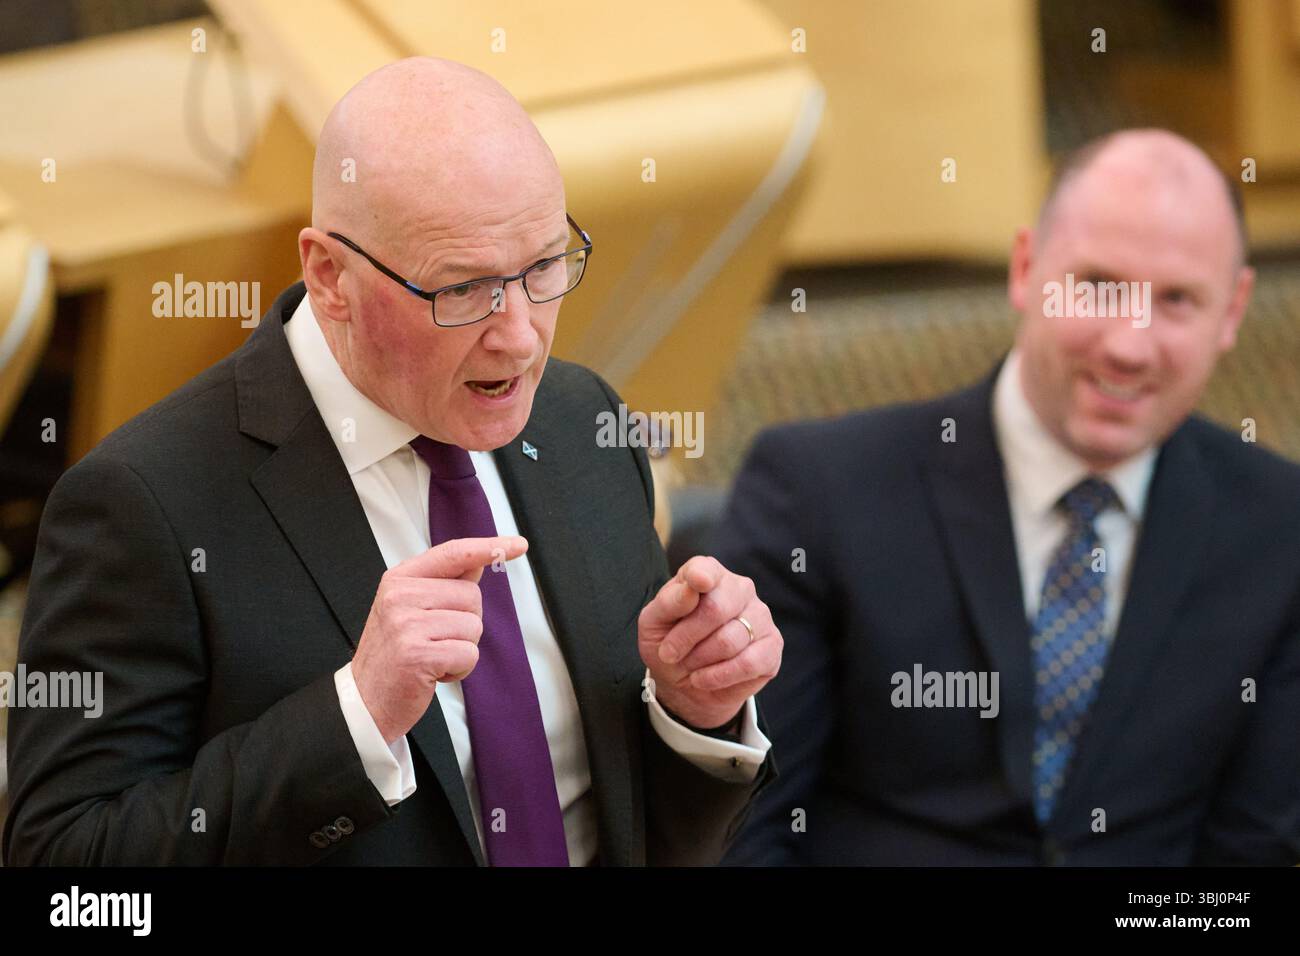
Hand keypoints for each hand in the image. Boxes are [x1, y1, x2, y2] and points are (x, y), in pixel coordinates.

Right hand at [353, 535, 527, 743]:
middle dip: (466, 623)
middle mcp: (400, 596)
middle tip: (435, 641)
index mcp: (400, 579)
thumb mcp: (411, 610)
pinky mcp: (418, 654)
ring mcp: (406, 624)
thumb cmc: (394, 655)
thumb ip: (444, 584)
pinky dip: (460, 670)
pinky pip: (469, 654)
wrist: (366, 701)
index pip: (453, 554)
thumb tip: (478, 563)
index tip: (518, 545)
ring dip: (462, 649)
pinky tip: (434, 674)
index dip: (489, 547)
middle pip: (472, 596)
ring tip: (432, 657)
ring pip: (473, 626)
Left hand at [638, 555, 782, 730]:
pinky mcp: (772, 646)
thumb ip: (669, 602)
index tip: (698, 582)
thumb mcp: (653, 623)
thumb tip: (691, 588)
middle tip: (668, 654)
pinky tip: (703, 679)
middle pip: (715, 609)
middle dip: (685, 638)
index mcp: (709, 574)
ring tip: (688, 666)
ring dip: (698, 660)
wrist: (685, 683)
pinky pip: (748, 663)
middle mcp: (739, 588)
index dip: (700, 577)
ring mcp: (760, 615)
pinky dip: (718, 676)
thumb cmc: (668, 644)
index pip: (706, 570)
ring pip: (729, 640)